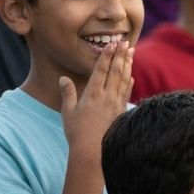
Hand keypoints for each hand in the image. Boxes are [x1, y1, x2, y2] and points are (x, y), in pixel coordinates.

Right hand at [60, 39, 132, 155]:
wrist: (93, 151)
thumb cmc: (77, 132)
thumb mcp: (68, 111)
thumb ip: (68, 93)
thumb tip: (63, 78)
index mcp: (92, 94)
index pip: (101, 70)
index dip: (107, 55)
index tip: (113, 44)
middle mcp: (106, 96)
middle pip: (115, 71)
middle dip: (120, 55)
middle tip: (125, 42)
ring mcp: (116, 104)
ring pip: (123, 80)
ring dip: (127, 65)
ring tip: (131, 53)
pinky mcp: (121, 113)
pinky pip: (126, 93)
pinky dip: (129, 83)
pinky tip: (130, 77)